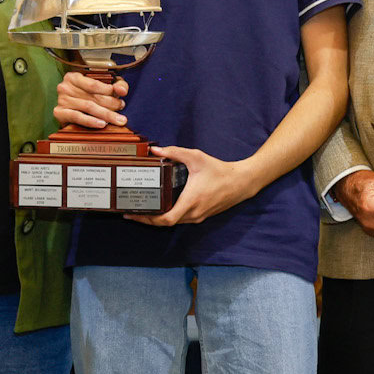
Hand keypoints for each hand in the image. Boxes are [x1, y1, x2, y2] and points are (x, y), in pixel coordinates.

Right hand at [55, 71, 127, 128]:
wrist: (70, 112)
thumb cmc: (88, 96)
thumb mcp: (103, 86)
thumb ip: (116, 85)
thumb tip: (122, 90)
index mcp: (74, 77)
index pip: (94, 84)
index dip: (109, 90)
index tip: (121, 95)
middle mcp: (65, 87)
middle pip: (93, 96)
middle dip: (111, 103)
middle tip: (121, 108)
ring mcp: (61, 100)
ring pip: (88, 107)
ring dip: (105, 114)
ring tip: (117, 119)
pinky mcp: (60, 113)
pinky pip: (77, 117)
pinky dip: (91, 121)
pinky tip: (102, 124)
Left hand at [127, 146, 257, 226]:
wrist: (241, 182)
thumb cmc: (219, 171)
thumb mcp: (196, 158)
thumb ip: (175, 152)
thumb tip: (155, 149)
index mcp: (190, 201)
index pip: (165, 219)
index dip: (147, 219)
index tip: (134, 214)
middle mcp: (193, 213)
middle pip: (165, 224)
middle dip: (147, 220)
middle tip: (131, 213)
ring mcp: (198, 217)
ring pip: (173, 223)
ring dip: (157, 219)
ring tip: (143, 210)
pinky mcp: (201, 216)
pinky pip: (181, 220)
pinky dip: (169, 216)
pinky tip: (162, 208)